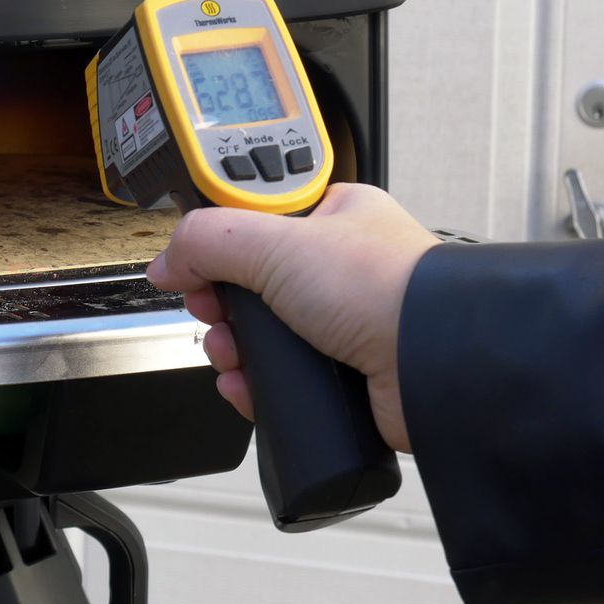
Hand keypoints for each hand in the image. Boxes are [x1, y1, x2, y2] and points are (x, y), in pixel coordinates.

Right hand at [146, 183, 439, 452]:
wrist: (436, 365)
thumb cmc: (386, 289)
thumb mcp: (276, 241)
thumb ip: (207, 239)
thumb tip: (167, 261)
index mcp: (334, 217)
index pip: (256, 217)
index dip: (218, 240)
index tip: (193, 259)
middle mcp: (340, 269)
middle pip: (249, 282)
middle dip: (219, 304)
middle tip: (212, 311)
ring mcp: (343, 325)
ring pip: (260, 335)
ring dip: (232, 347)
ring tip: (232, 354)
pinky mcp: (344, 375)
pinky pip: (280, 379)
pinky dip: (255, 385)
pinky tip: (248, 386)